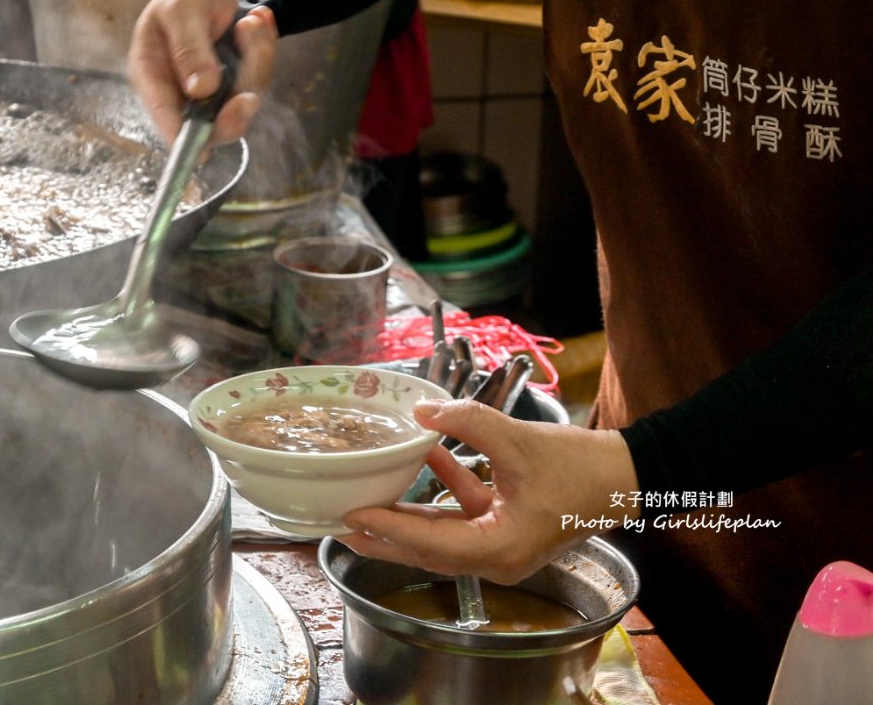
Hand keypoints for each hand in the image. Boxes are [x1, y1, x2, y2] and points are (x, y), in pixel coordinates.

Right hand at [128, 0, 278, 145]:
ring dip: (256, 60)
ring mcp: (213, 92)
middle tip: (248, 98)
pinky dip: (265, 51)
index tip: (203, 151)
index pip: (164, 117)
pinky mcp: (238, 84)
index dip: (182, 139)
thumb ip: (189, 47)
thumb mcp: (183, 9)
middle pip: (210, 125)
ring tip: (251, 21)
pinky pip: (260, 81)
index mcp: (153, 74)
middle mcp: (181, 91)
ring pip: (242, 102)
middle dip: (234, 110)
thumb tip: (200, 90)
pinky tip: (257, 23)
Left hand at [337, 399, 639, 584]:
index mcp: (499, 549)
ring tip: (367, 499)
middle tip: (340, 522)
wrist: (628, 475)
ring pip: (442, 534)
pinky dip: (445, 489)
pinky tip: (427, 458)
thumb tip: (422, 411)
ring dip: (408, 515)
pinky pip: (465, 513)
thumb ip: (467, 423)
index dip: (388, 530)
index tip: (352, 517)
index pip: (429, 543)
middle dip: (384, 536)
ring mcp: (502, 544)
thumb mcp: (518, 441)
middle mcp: (497, 557)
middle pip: (427, 549)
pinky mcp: (508, 525)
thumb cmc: (582, 469)